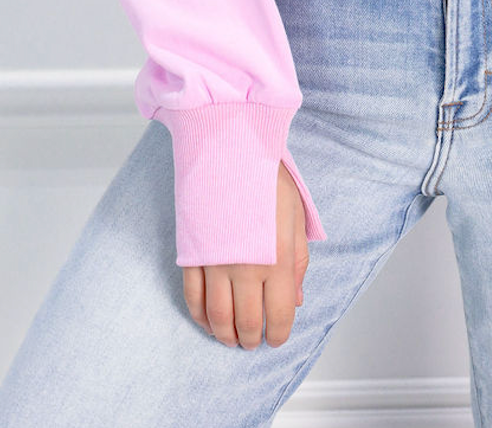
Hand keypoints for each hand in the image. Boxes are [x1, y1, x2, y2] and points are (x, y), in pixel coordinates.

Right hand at [181, 160, 310, 347]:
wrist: (230, 148)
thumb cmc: (268, 178)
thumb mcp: (296, 217)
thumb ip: (298, 263)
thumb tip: (295, 300)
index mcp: (277, 260)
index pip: (277, 316)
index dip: (277, 335)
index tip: (276, 339)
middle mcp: (245, 268)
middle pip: (246, 322)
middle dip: (251, 339)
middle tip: (253, 343)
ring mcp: (216, 263)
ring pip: (217, 317)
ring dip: (224, 335)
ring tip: (231, 338)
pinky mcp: (193, 254)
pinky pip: (193, 297)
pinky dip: (200, 316)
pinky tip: (207, 321)